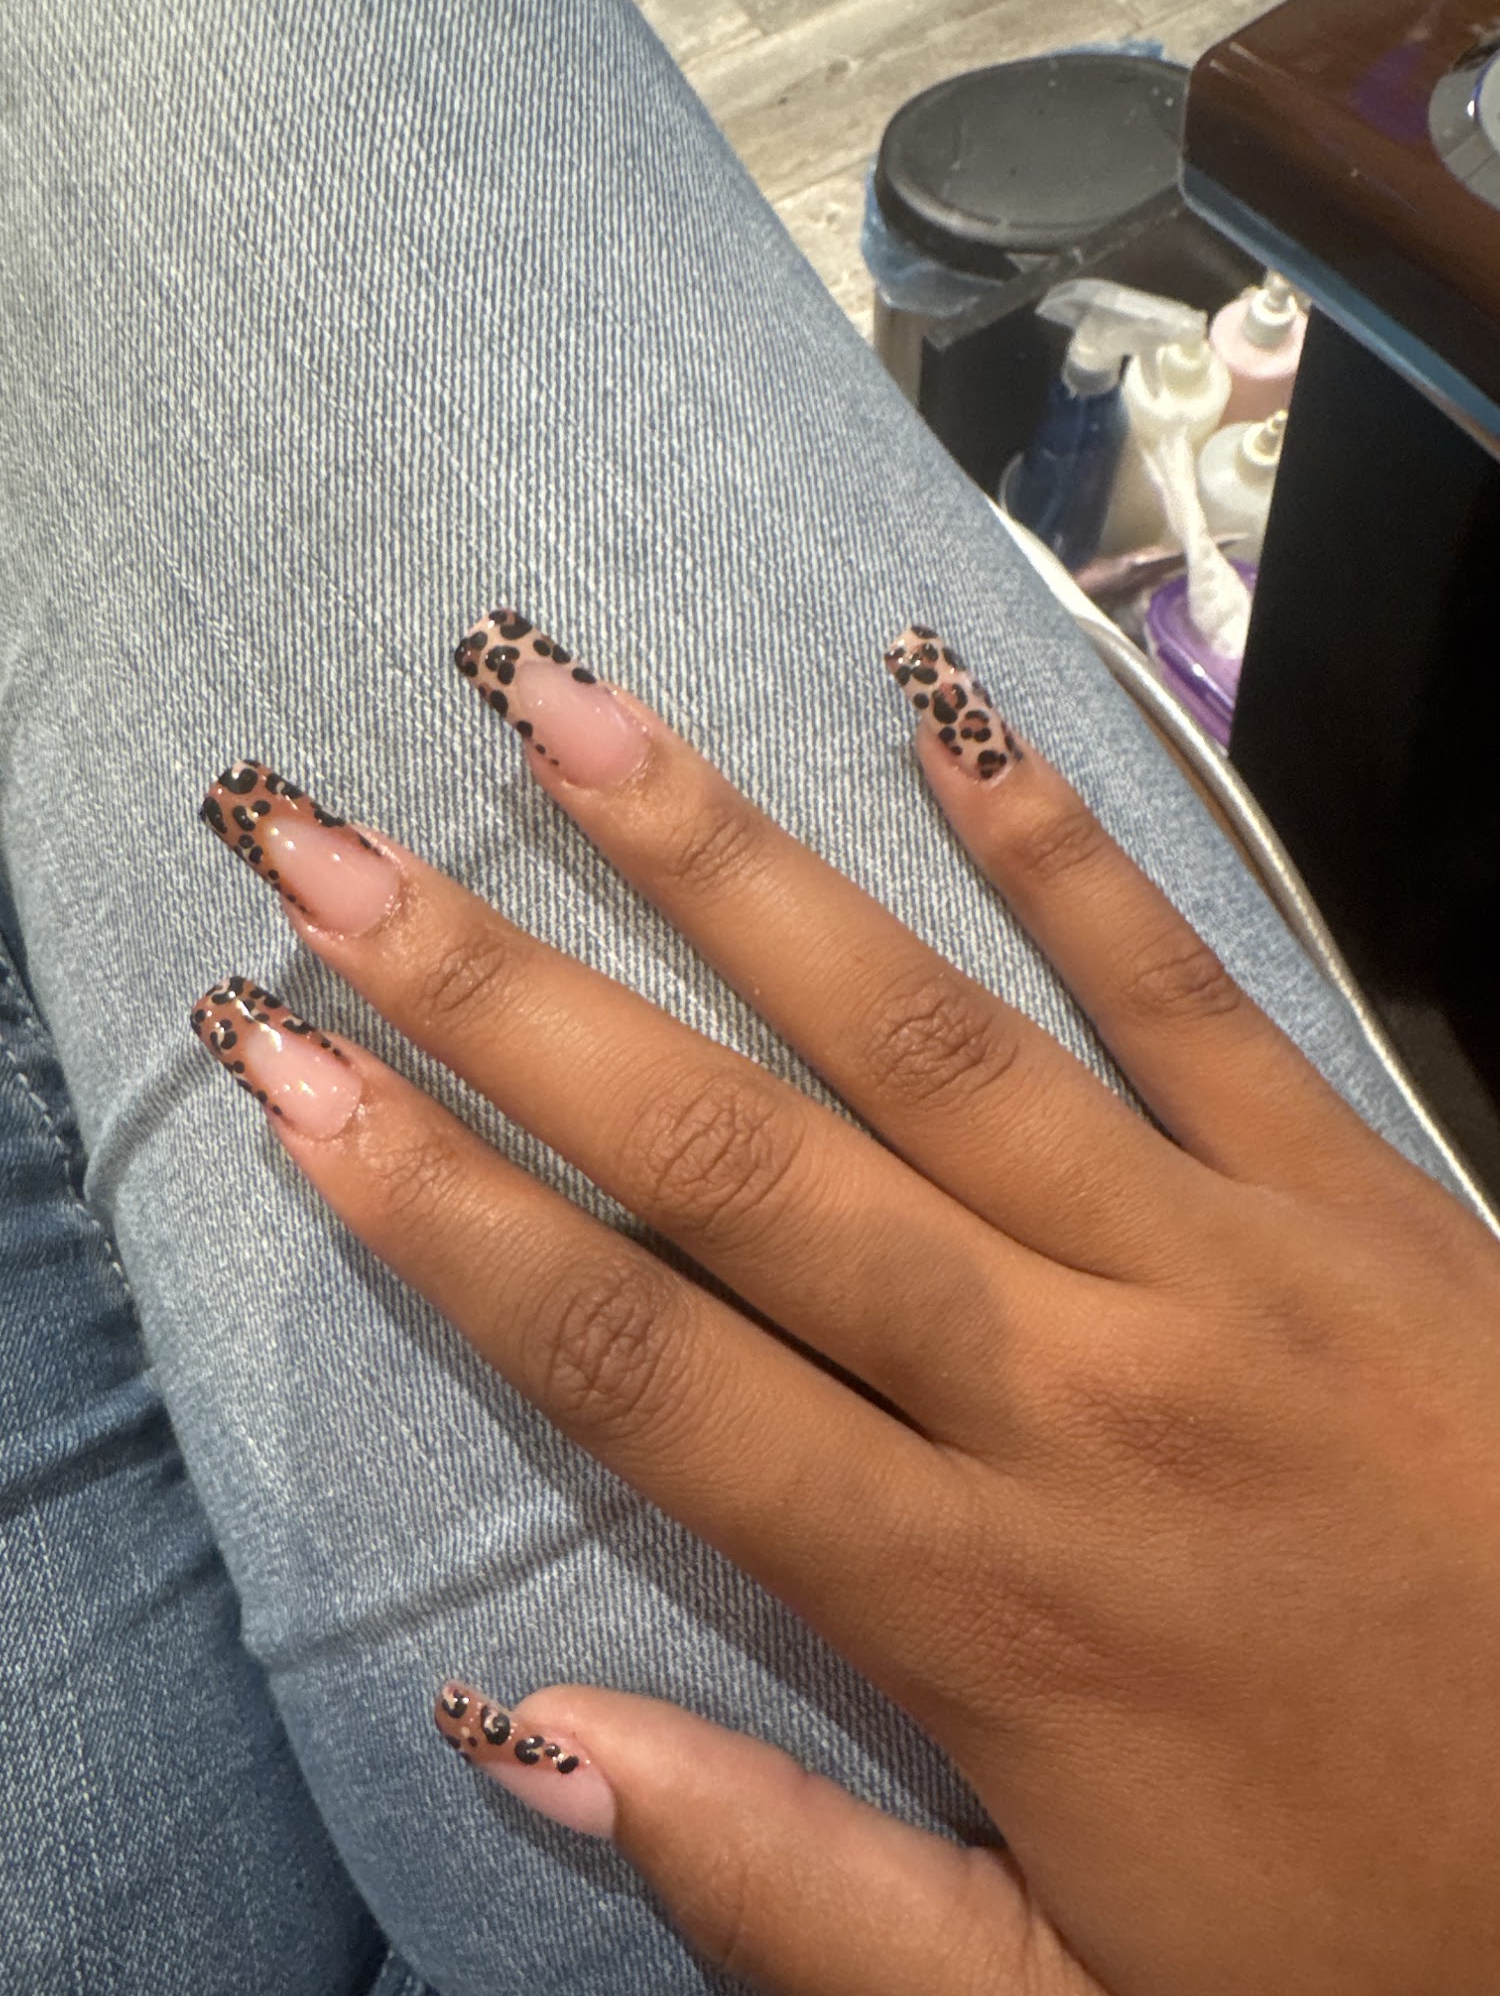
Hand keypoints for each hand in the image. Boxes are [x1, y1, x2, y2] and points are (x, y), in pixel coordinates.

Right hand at [193, 614, 1499, 1994]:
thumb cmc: (1374, 1943)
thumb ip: (788, 1888)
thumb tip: (522, 1730)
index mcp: (982, 1602)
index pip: (647, 1373)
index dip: (445, 1220)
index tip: (293, 1076)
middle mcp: (1075, 1395)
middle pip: (739, 1169)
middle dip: (511, 1003)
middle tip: (338, 858)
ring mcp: (1226, 1267)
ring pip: (929, 1036)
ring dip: (732, 868)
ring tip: (577, 720)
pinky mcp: (1362, 1200)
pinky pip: (1192, 992)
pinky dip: (1061, 852)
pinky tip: (938, 717)